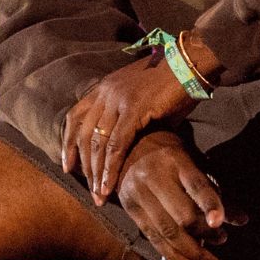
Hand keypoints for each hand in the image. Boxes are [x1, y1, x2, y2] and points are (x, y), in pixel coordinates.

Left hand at [62, 53, 198, 202]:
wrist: (191, 63)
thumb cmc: (174, 84)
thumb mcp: (144, 100)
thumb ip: (132, 120)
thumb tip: (133, 147)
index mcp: (105, 88)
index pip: (75, 118)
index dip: (69, 144)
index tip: (68, 166)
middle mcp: (106, 92)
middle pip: (84, 134)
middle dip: (84, 166)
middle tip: (89, 191)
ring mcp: (118, 99)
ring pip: (98, 143)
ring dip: (96, 173)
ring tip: (99, 195)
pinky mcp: (133, 109)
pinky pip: (116, 144)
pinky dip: (111, 168)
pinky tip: (110, 185)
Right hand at [113, 132, 241, 259]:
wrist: (129, 148)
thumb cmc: (171, 156)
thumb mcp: (195, 164)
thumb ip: (218, 191)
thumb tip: (242, 220)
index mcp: (175, 160)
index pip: (196, 185)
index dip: (210, 205)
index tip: (220, 223)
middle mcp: (154, 176)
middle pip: (181, 214)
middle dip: (205, 234)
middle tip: (223, 239)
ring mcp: (138, 193)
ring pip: (167, 231)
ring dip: (191, 252)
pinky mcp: (129, 209)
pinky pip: (153, 238)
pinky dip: (172, 256)